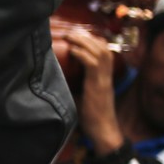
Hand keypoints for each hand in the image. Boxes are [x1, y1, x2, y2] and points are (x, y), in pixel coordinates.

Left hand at [65, 31, 123, 155]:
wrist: (103, 132)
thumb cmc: (92, 118)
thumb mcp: (83, 97)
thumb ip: (76, 85)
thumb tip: (57, 77)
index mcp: (104, 77)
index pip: (104, 52)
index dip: (93, 41)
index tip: (78, 35)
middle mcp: (106, 76)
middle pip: (102, 48)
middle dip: (87, 36)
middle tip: (71, 31)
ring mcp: (103, 80)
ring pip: (99, 52)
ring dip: (84, 41)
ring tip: (70, 36)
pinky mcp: (98, 86)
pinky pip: (93, 64)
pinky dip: (83, 54)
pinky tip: (72, 50)